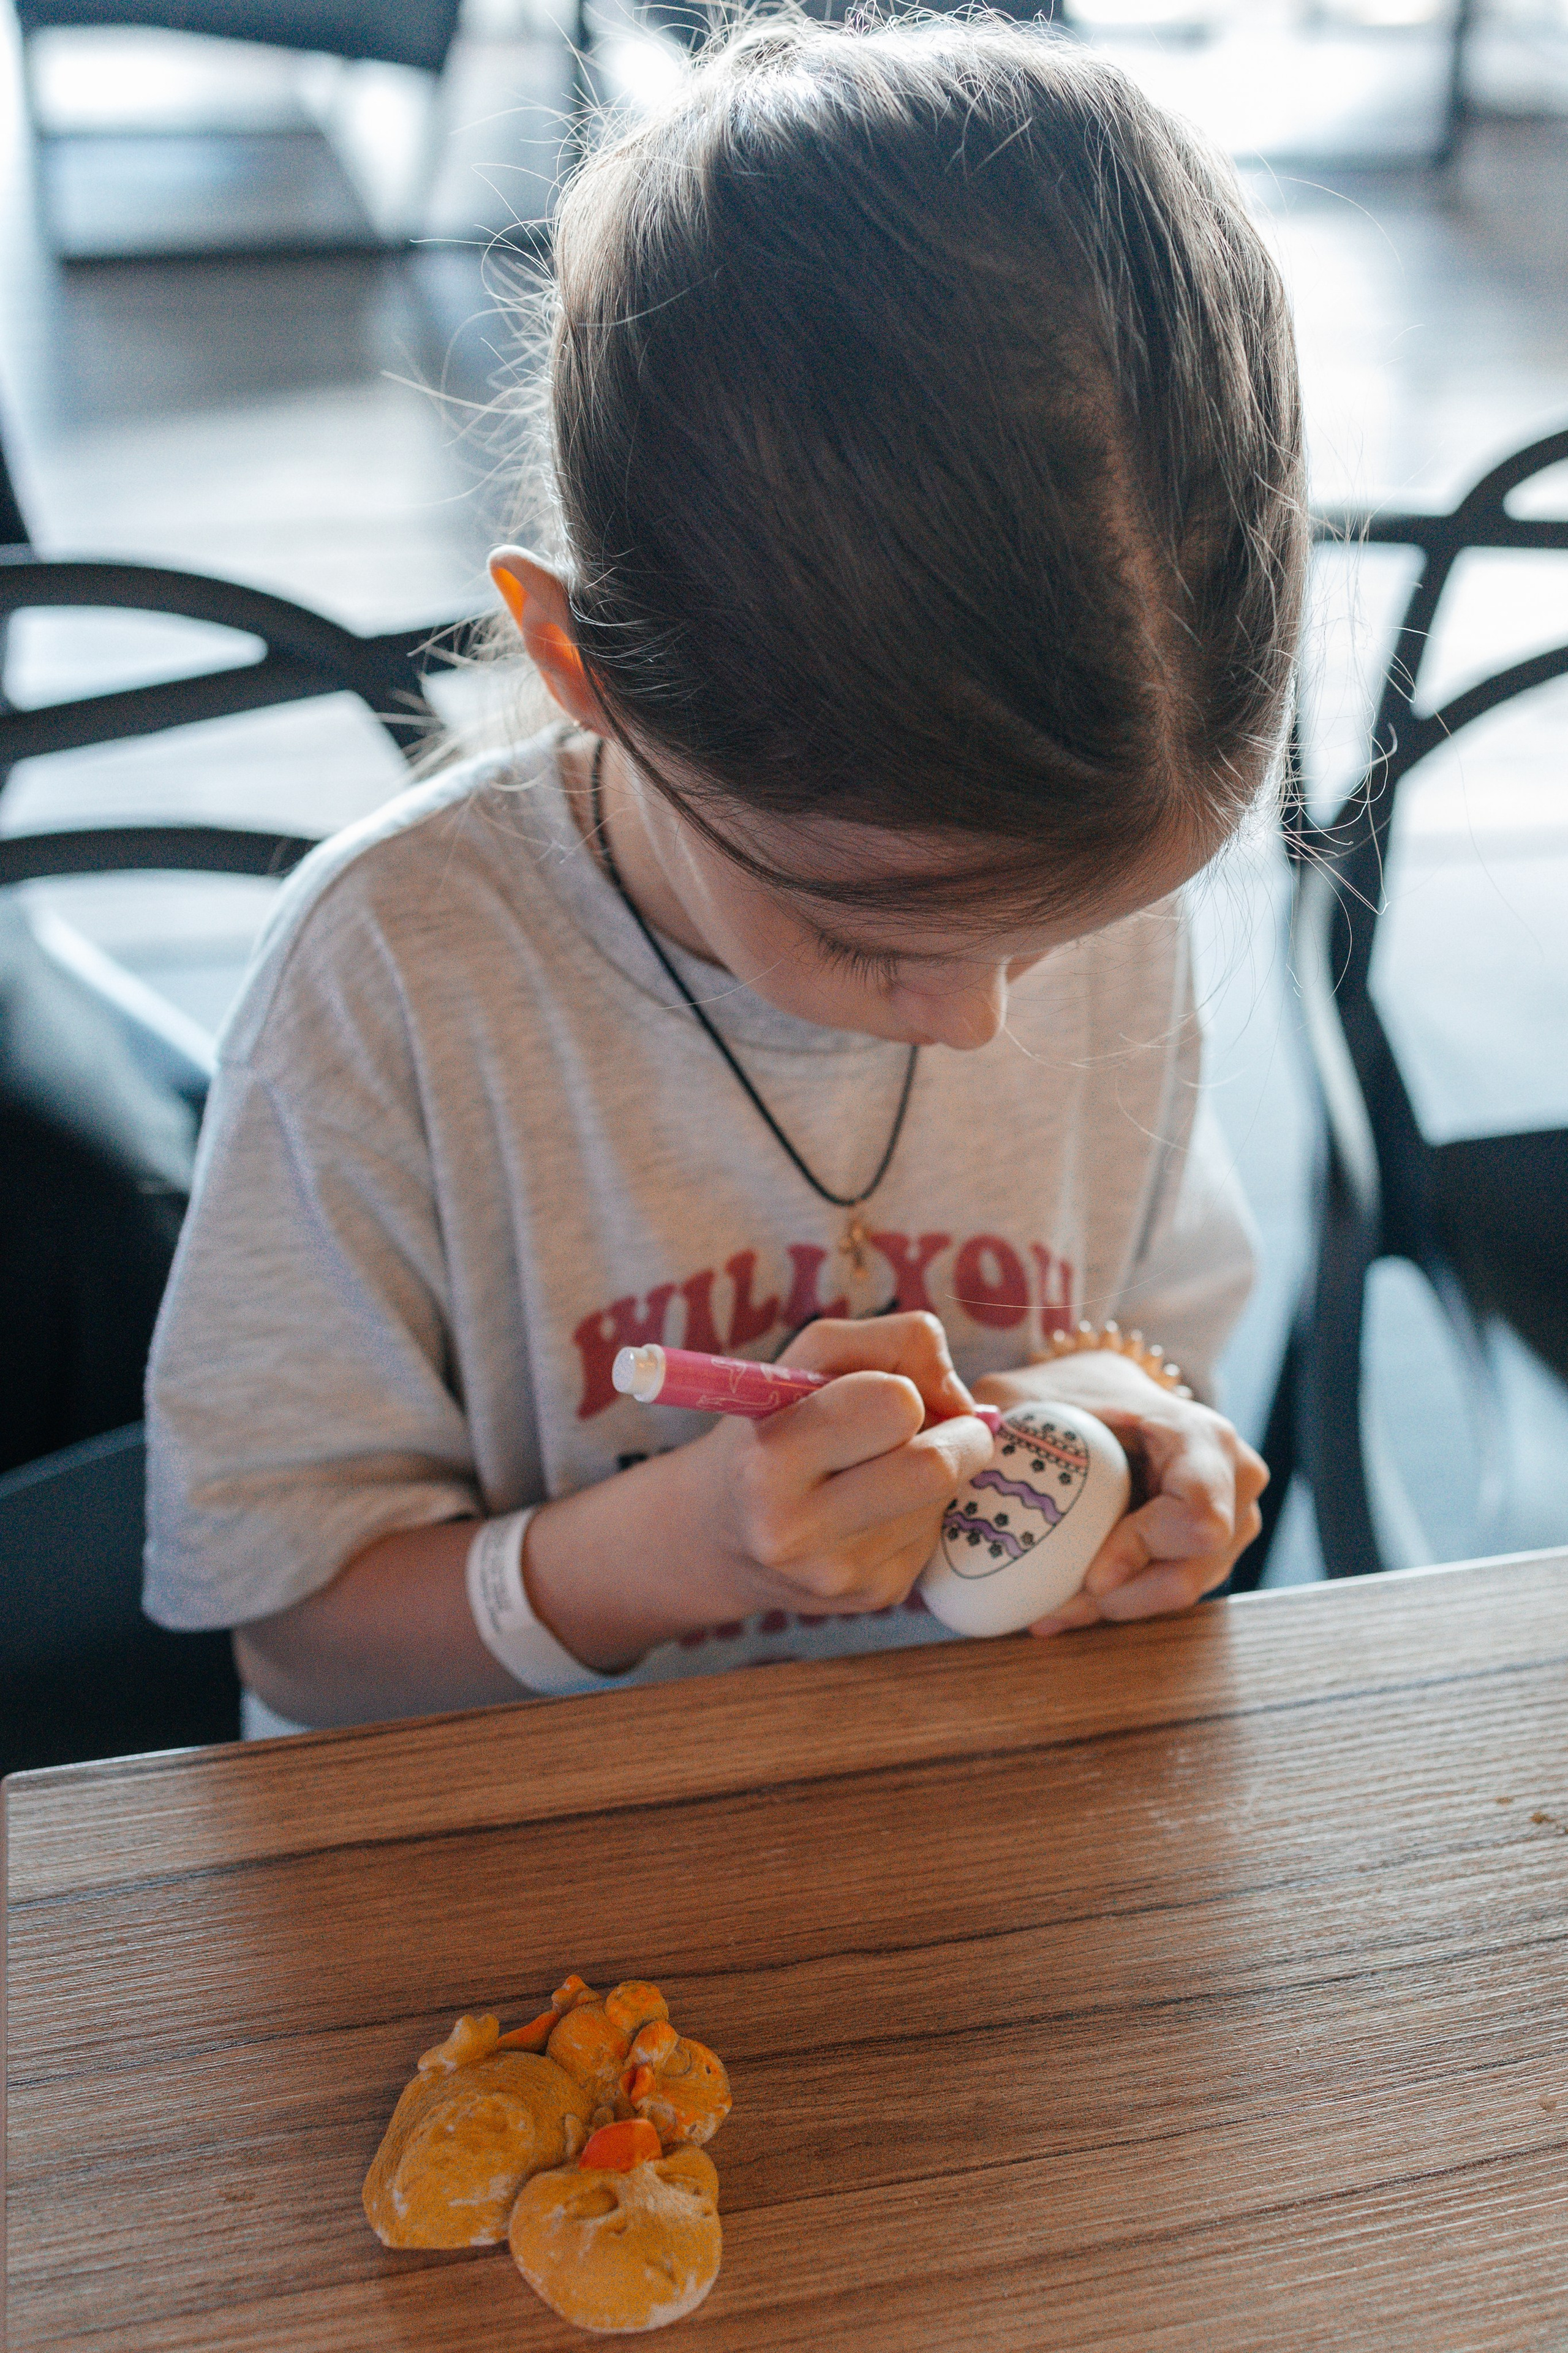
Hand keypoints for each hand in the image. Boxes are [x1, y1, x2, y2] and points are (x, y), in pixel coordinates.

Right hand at [700, 1312, 996, 1618]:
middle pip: (935, 1466)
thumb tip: (968, 1401)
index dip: (907, 1387)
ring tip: (879, 1466)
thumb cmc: (774, 1426)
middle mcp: (796, 1531)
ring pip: (942, 1497)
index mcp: (770, 1460)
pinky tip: (875, 1507)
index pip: (895, 1405)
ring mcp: (839, 1574)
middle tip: (935, 1424)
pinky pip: (936, 1534)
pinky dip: (920, 1508)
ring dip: (932, 1470)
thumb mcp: (807, 1359)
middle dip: (955, 1433)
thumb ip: (895, 1341)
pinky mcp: (875, 1595)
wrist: (720, 1533)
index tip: (893, 1391)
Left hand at [972, 1356, 1267, 1636]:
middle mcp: (1235, 1480)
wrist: (1108, 1400)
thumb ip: (993, 1413)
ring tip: (1053, 1610)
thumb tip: (964, 1446)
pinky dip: (1120, 1605)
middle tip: (1059, 1606)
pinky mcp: (1214, 1552)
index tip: (1091, 1575)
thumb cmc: (1066, 1394)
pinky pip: (1171, 1593)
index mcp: (1202, 1437)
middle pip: (1192, 1572)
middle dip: (1123, 1599)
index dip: (1145, 1551)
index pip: (1198, 1517)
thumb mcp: (1028, 1393)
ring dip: (1116, 1609)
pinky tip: (1066, 1605)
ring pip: (1182, 1592)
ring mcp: (1233, 1520)